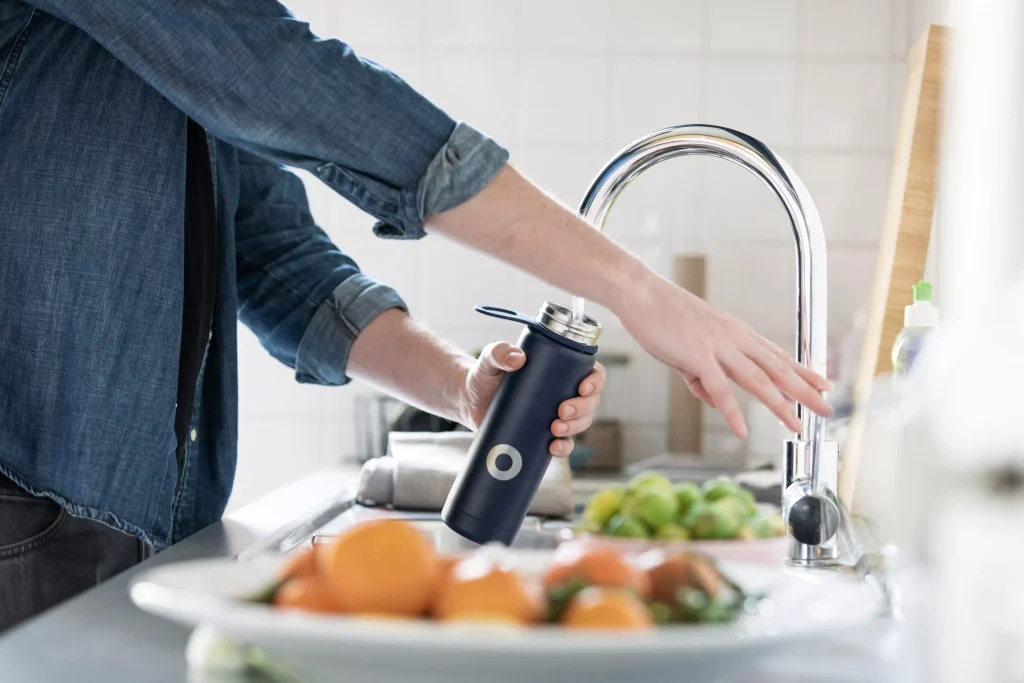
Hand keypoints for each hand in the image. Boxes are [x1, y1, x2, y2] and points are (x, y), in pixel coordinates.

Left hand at [459, 342, 606, 456]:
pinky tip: (553, 447)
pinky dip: (564, 448)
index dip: (595, 381)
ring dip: (575, 427)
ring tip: (554, 429)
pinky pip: (564, 444)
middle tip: (561, 411)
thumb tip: (517, 358)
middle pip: (591, 402)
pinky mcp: (544, 435)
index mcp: (561, 369)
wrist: (470, 401)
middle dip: (582, 408)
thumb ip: (498, 352)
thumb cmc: (485, 375)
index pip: (592, 372)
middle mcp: (564, 392)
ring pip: (581, 423)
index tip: (583, 387)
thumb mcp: (490, 360)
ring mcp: (556, 415)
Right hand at [617, 276, 832, 437]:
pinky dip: (732, 411)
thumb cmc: (662, 316)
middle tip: (827, 408)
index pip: (777, 355)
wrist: (641, 294)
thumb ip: (702, 377)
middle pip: (778, 369)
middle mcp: (735, 338)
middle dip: (806, 391)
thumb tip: (714, 401)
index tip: (823, 383)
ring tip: (796, 425)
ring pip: (758, 380)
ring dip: (780, 405)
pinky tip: (742, 430)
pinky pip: (720, 389)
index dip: (803, 371)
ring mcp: (718, 346)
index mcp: (736, 333)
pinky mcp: (698, 356)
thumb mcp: (689, 348)